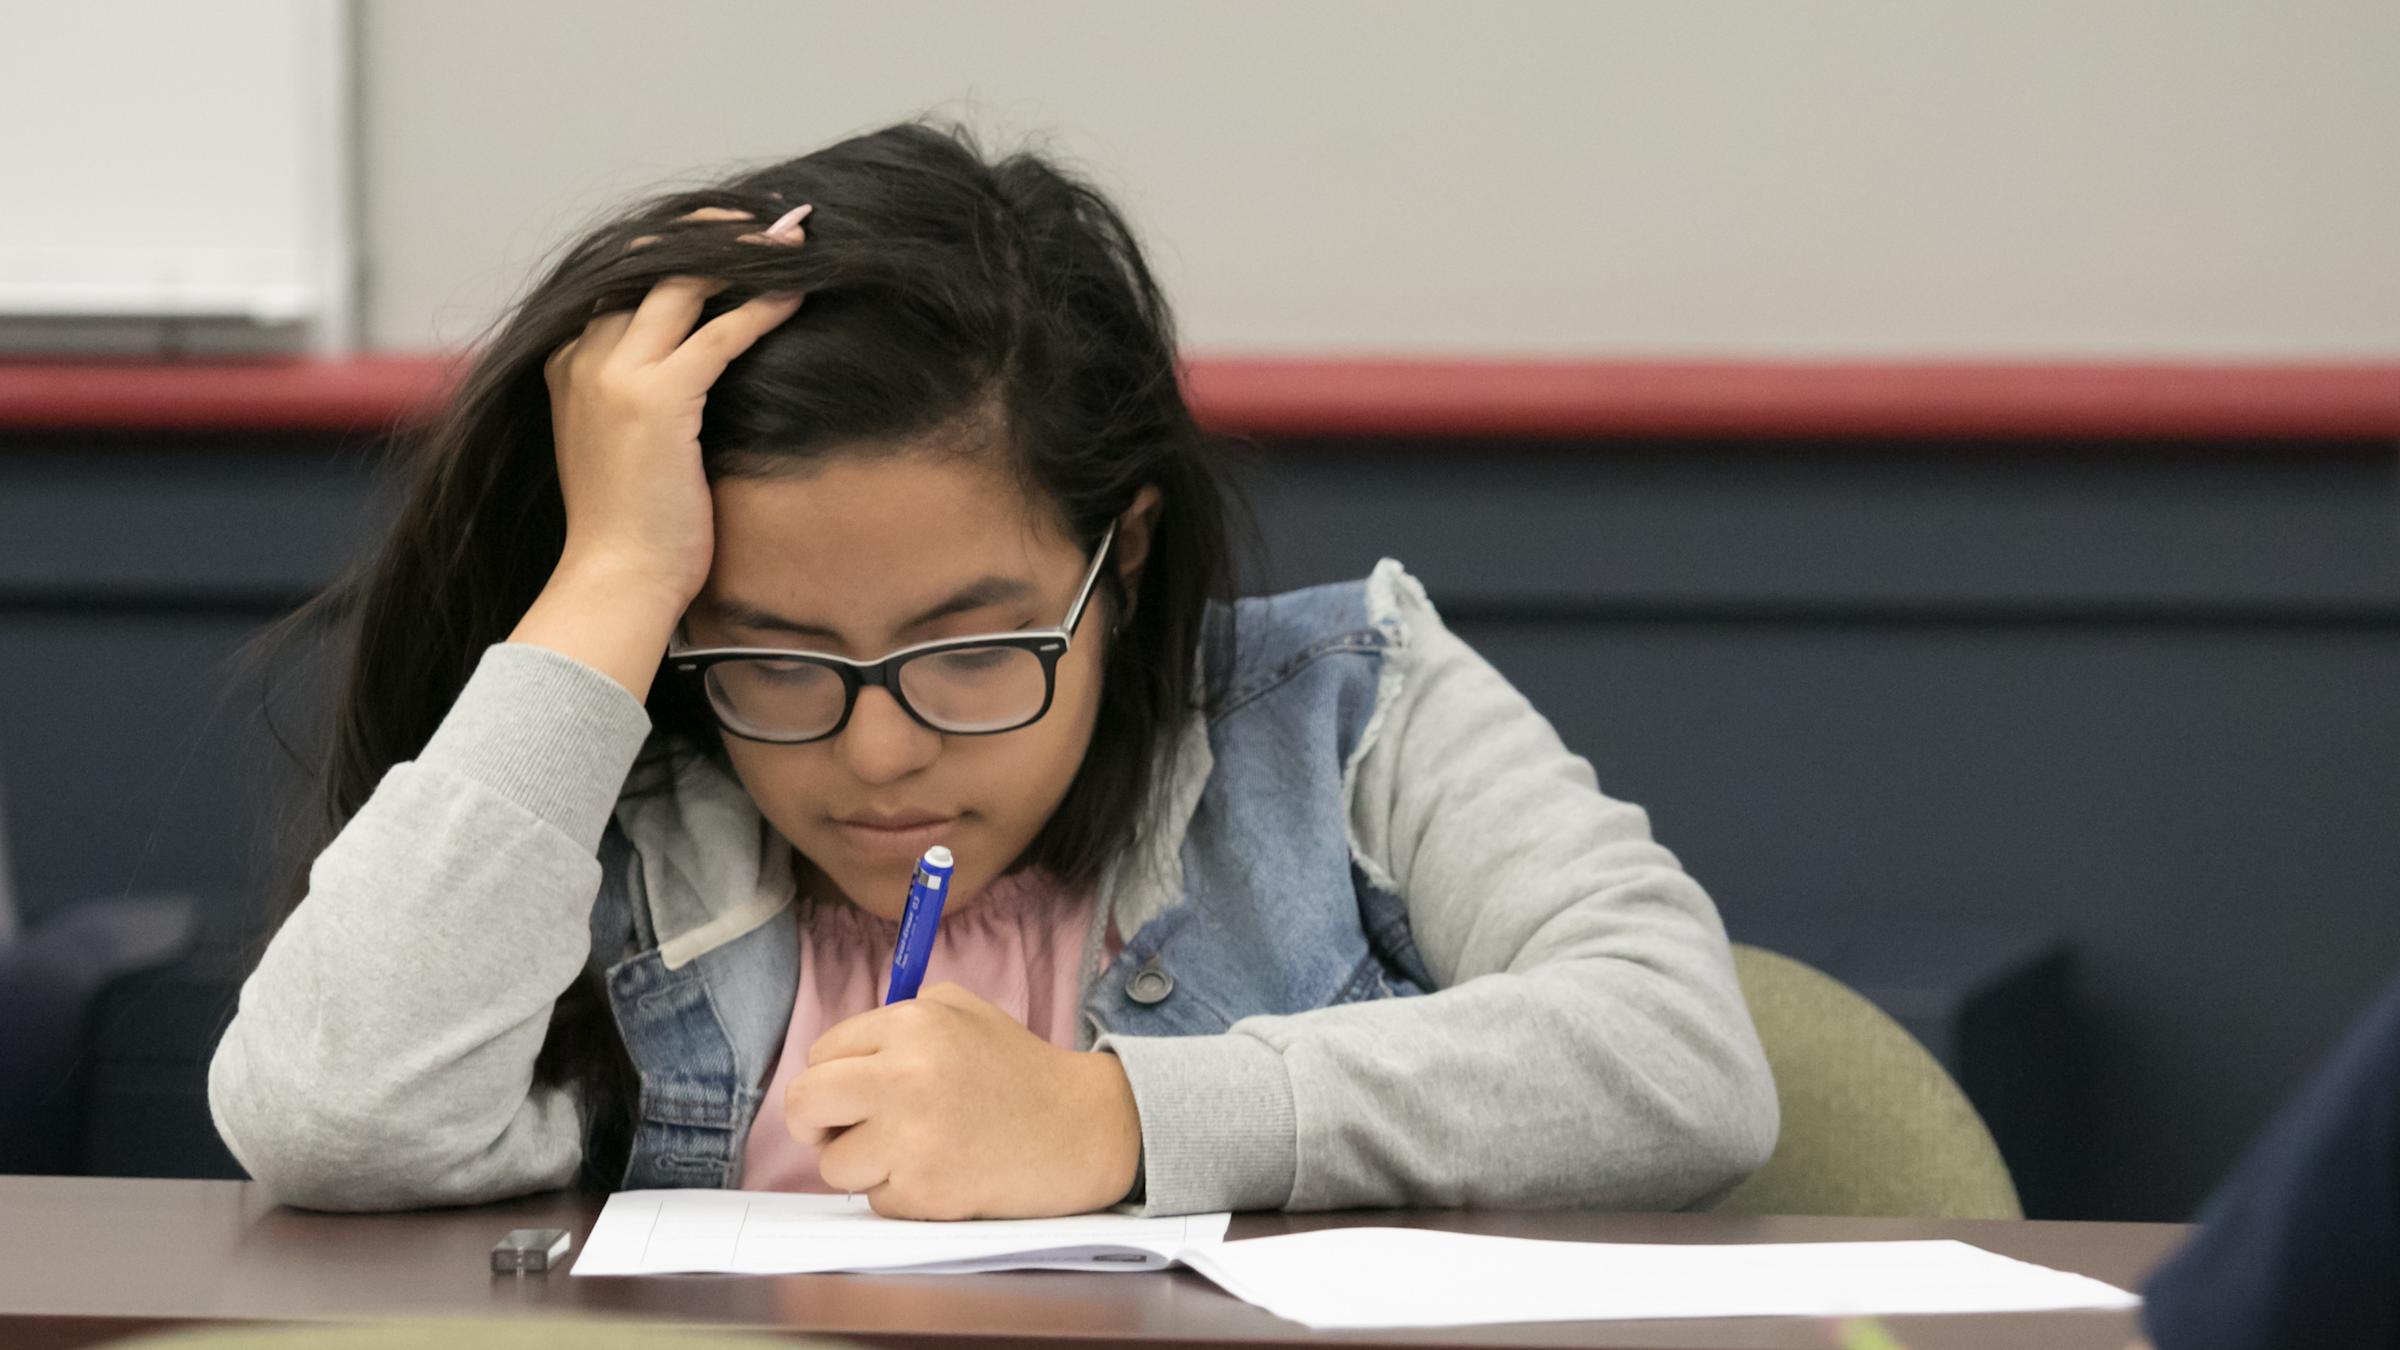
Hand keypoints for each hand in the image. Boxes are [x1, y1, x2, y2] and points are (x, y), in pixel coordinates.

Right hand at [539, 205, 806, 606]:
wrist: (615, 580)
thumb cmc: (630, 527)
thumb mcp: (621, 445)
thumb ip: (638, 395)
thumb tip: (693, 367)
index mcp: (567, 362)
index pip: (622, 277)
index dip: (676, 246)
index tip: (728, 233)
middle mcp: (583, 357)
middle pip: (648, 263)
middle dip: (711, 231)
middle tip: (769, 221)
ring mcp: (615, 376)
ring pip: (682, 281)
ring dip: (743, 252)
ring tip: (793, 238)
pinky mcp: (657, 401)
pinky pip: (720, 333)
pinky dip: (763, 305)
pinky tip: (798, 289)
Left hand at [786, 982, 1142, 1219]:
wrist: (1079, 1129)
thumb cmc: (1018, 1070)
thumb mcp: (963, 1012)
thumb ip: (898, 1017)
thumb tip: (837, 1052)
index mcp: (912, 1025)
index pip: (821, 1054)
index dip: (832, 1075)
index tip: (851, 1092)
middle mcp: (904, 1077)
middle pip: (805, 1103)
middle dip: (814, 1122)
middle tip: (837, 1130)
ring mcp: (912, 1139)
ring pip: (833, 1164)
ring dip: (862, 1164)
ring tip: (911, 1151)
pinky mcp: (924, 1193)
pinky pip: (874, 1201)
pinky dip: (899, 1194)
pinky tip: (941, 1173)